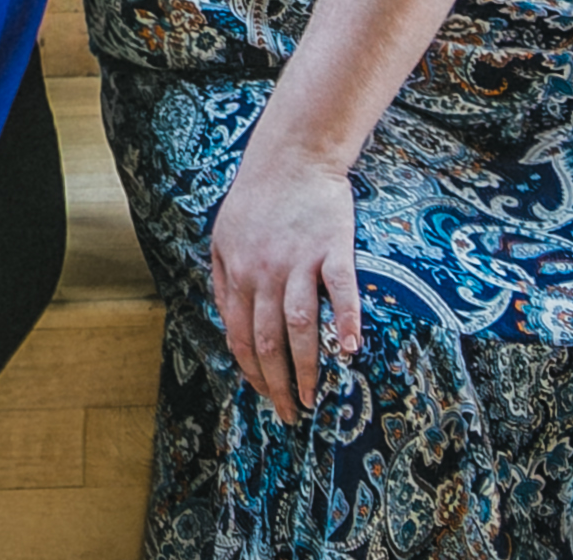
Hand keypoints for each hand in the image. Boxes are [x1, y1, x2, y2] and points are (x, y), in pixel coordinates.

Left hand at [204, 147, 359, 423]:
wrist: (291, 157)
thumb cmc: (256, 200)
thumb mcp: (223, 238)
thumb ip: (224, 281)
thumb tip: (227, 324)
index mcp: (236, 271)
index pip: (240, 335)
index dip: (251, 370)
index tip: (265, 395)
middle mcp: (263, 271)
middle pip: (268, 340)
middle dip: (276, 384)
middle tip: (292, 414)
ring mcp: (298, 261)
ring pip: (299, 326)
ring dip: (306, 368)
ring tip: (313, 397)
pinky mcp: (332, 249)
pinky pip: (340, 291)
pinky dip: (345, 322)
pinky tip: (350, 351)